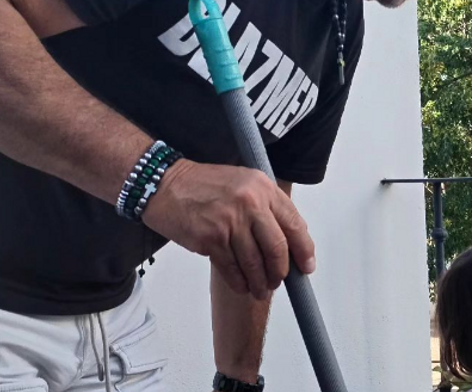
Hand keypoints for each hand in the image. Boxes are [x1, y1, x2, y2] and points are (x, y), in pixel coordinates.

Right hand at [142, 160, 314, 298]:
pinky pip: (232, 268)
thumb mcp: (244, 183)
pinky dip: (239, 282)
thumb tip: (287, 241)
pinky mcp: (210, 239)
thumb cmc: (204, 185)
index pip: (294, 224)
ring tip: (260, 290)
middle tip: (278, 282)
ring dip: (260, 282)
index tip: (306, 267)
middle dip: (280, 271)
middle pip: (277, 248)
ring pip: (255, 262)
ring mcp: (230, 221)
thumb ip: (266, 207)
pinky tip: (243, 286)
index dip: (304, 250)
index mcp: (263, 187)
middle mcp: (250, 203)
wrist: (164, 184)